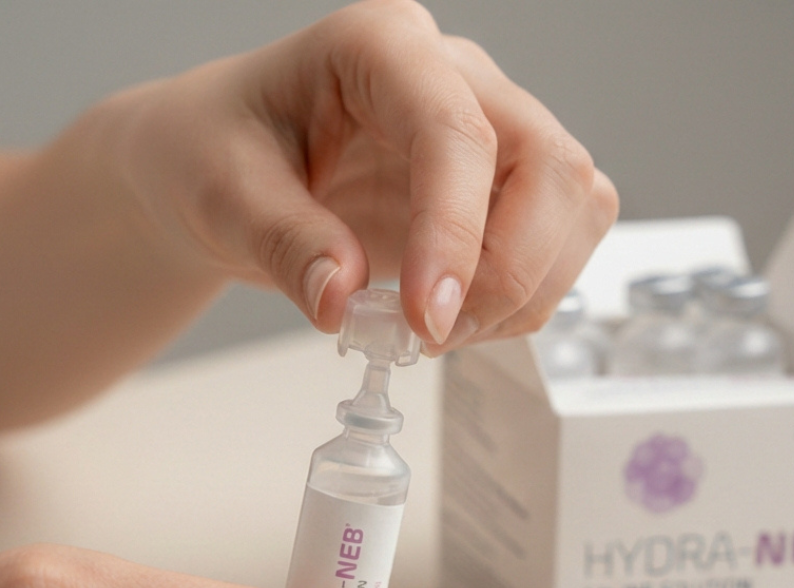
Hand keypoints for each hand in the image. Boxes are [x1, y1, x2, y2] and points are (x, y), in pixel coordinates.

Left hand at [111, 0, 617, 353]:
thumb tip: (344, 301)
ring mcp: (488, 132)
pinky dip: (523, 301)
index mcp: (380, 49)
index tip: (423, 317)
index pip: (455, 130)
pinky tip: (455, 320)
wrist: (225, 168)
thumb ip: (284, 241)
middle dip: (507, 269)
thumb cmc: (218, 154)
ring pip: (575, 204)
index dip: (453, 232)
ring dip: (525, 291)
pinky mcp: (499, 192)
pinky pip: (559, 244)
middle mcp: (453, 79)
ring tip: (436, 332)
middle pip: (549, 164)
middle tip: (431, 332)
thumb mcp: (222, 194)